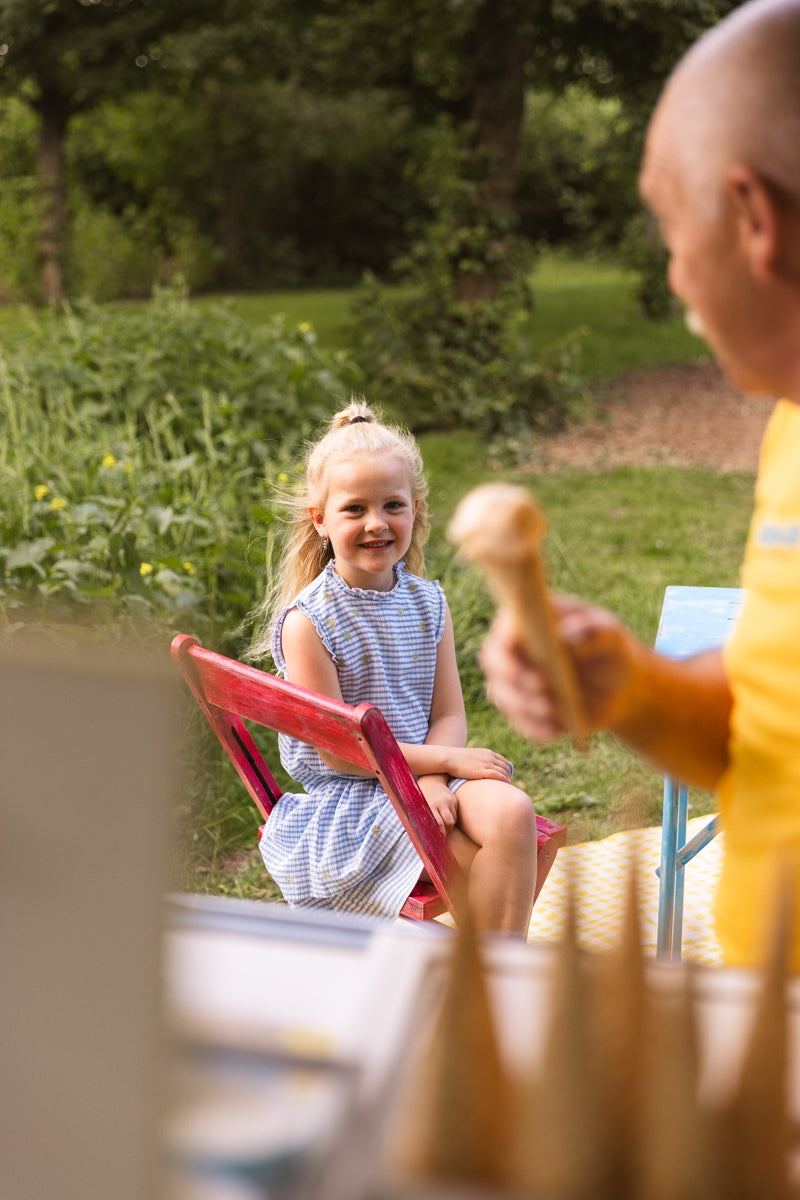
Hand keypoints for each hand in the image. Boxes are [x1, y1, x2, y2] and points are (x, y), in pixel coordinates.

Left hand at [417, 775, 458, 833]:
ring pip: (453, 820)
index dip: (439, 835)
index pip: (438, 824)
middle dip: (447, 832)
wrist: (430, 779)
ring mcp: (450, 800)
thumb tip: (418, 837)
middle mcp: (442, 803)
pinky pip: (455, 814)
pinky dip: (451, 818)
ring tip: (442, 827)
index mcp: (430, 805)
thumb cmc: (419, 795)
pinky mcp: (454, 799)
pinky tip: (444, 817)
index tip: (437, 842)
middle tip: (441, 837)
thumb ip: (418, 818)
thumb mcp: (415, 805)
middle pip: (449, 823)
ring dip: (449, 826)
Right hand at [445, 747, 513, 781]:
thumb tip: (476, 768)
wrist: (449, 758)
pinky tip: (506, 784)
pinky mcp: (482, 770)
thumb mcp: (470, 757)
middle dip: (508, 775)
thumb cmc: (456, 759)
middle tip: (508, 783)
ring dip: (507, 779)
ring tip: (508, 786)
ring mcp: (486, 763)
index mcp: (487, 752)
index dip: (507, 768)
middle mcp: (489, 757)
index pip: (503, 760)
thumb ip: (477, 761)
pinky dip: (504, 780)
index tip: (507, 776)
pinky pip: (498, 775)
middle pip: (505, 766)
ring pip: (503, 771)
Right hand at [480, 596, 637, 741]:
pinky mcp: (523, 710)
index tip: (525, 662)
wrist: (617, 686)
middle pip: (494, 664)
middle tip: (542, 687)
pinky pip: (520, 722)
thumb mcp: (610, 635)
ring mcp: (514, 683)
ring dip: (525, 706)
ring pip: (503, 696)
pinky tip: (554, 732)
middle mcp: (513, 651)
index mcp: (528, 622)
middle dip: (513, 679)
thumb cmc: (609, 650)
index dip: (507, 648)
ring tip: (553, 711)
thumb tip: (564, 635)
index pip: (504, 631)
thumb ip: (592, 630)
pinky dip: (535, 728)